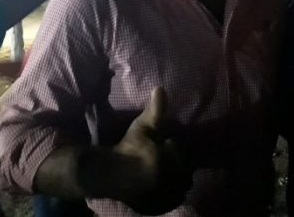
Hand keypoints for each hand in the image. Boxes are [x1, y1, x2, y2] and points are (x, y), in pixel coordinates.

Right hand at [111, 86, 191, 214]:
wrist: (108, 174)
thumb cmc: (127, 147)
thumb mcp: (142, 126)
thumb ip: (155, 109)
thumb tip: (161, 88)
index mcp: (164, 157)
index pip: (180, 147)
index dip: (171, 144)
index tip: (160, 144)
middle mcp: (167, 178)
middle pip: (185, 165)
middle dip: (177, 160)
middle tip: (160, 157)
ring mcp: (164, 195)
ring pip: (183, 182)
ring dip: (179, 175)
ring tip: (164, 169)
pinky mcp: (160, 206)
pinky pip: (177, 197)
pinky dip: (175, 191)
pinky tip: (166, 183)